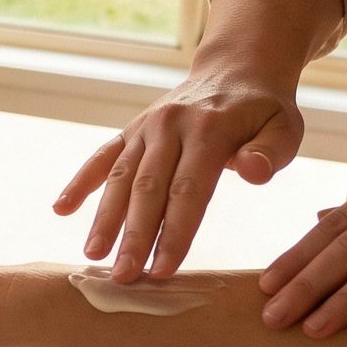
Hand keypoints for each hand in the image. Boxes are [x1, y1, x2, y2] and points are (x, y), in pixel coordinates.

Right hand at [56, 65, 304, 281]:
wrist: (235, 69)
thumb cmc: (264, 111)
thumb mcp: (285, 127)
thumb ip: (271, 151)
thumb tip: (253, 171)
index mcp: (209, 128)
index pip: (189, 190)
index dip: (175, 233)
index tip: (163, 271)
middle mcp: (170, 125)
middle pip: (148, 188)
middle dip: (134, 236)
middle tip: (123, 277)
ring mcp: (146, 127)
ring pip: (121, 177)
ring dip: (104, 218)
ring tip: (93, 255)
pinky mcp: (131, 130)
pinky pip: (102, 157)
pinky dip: (80, 182)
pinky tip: (61, 209)